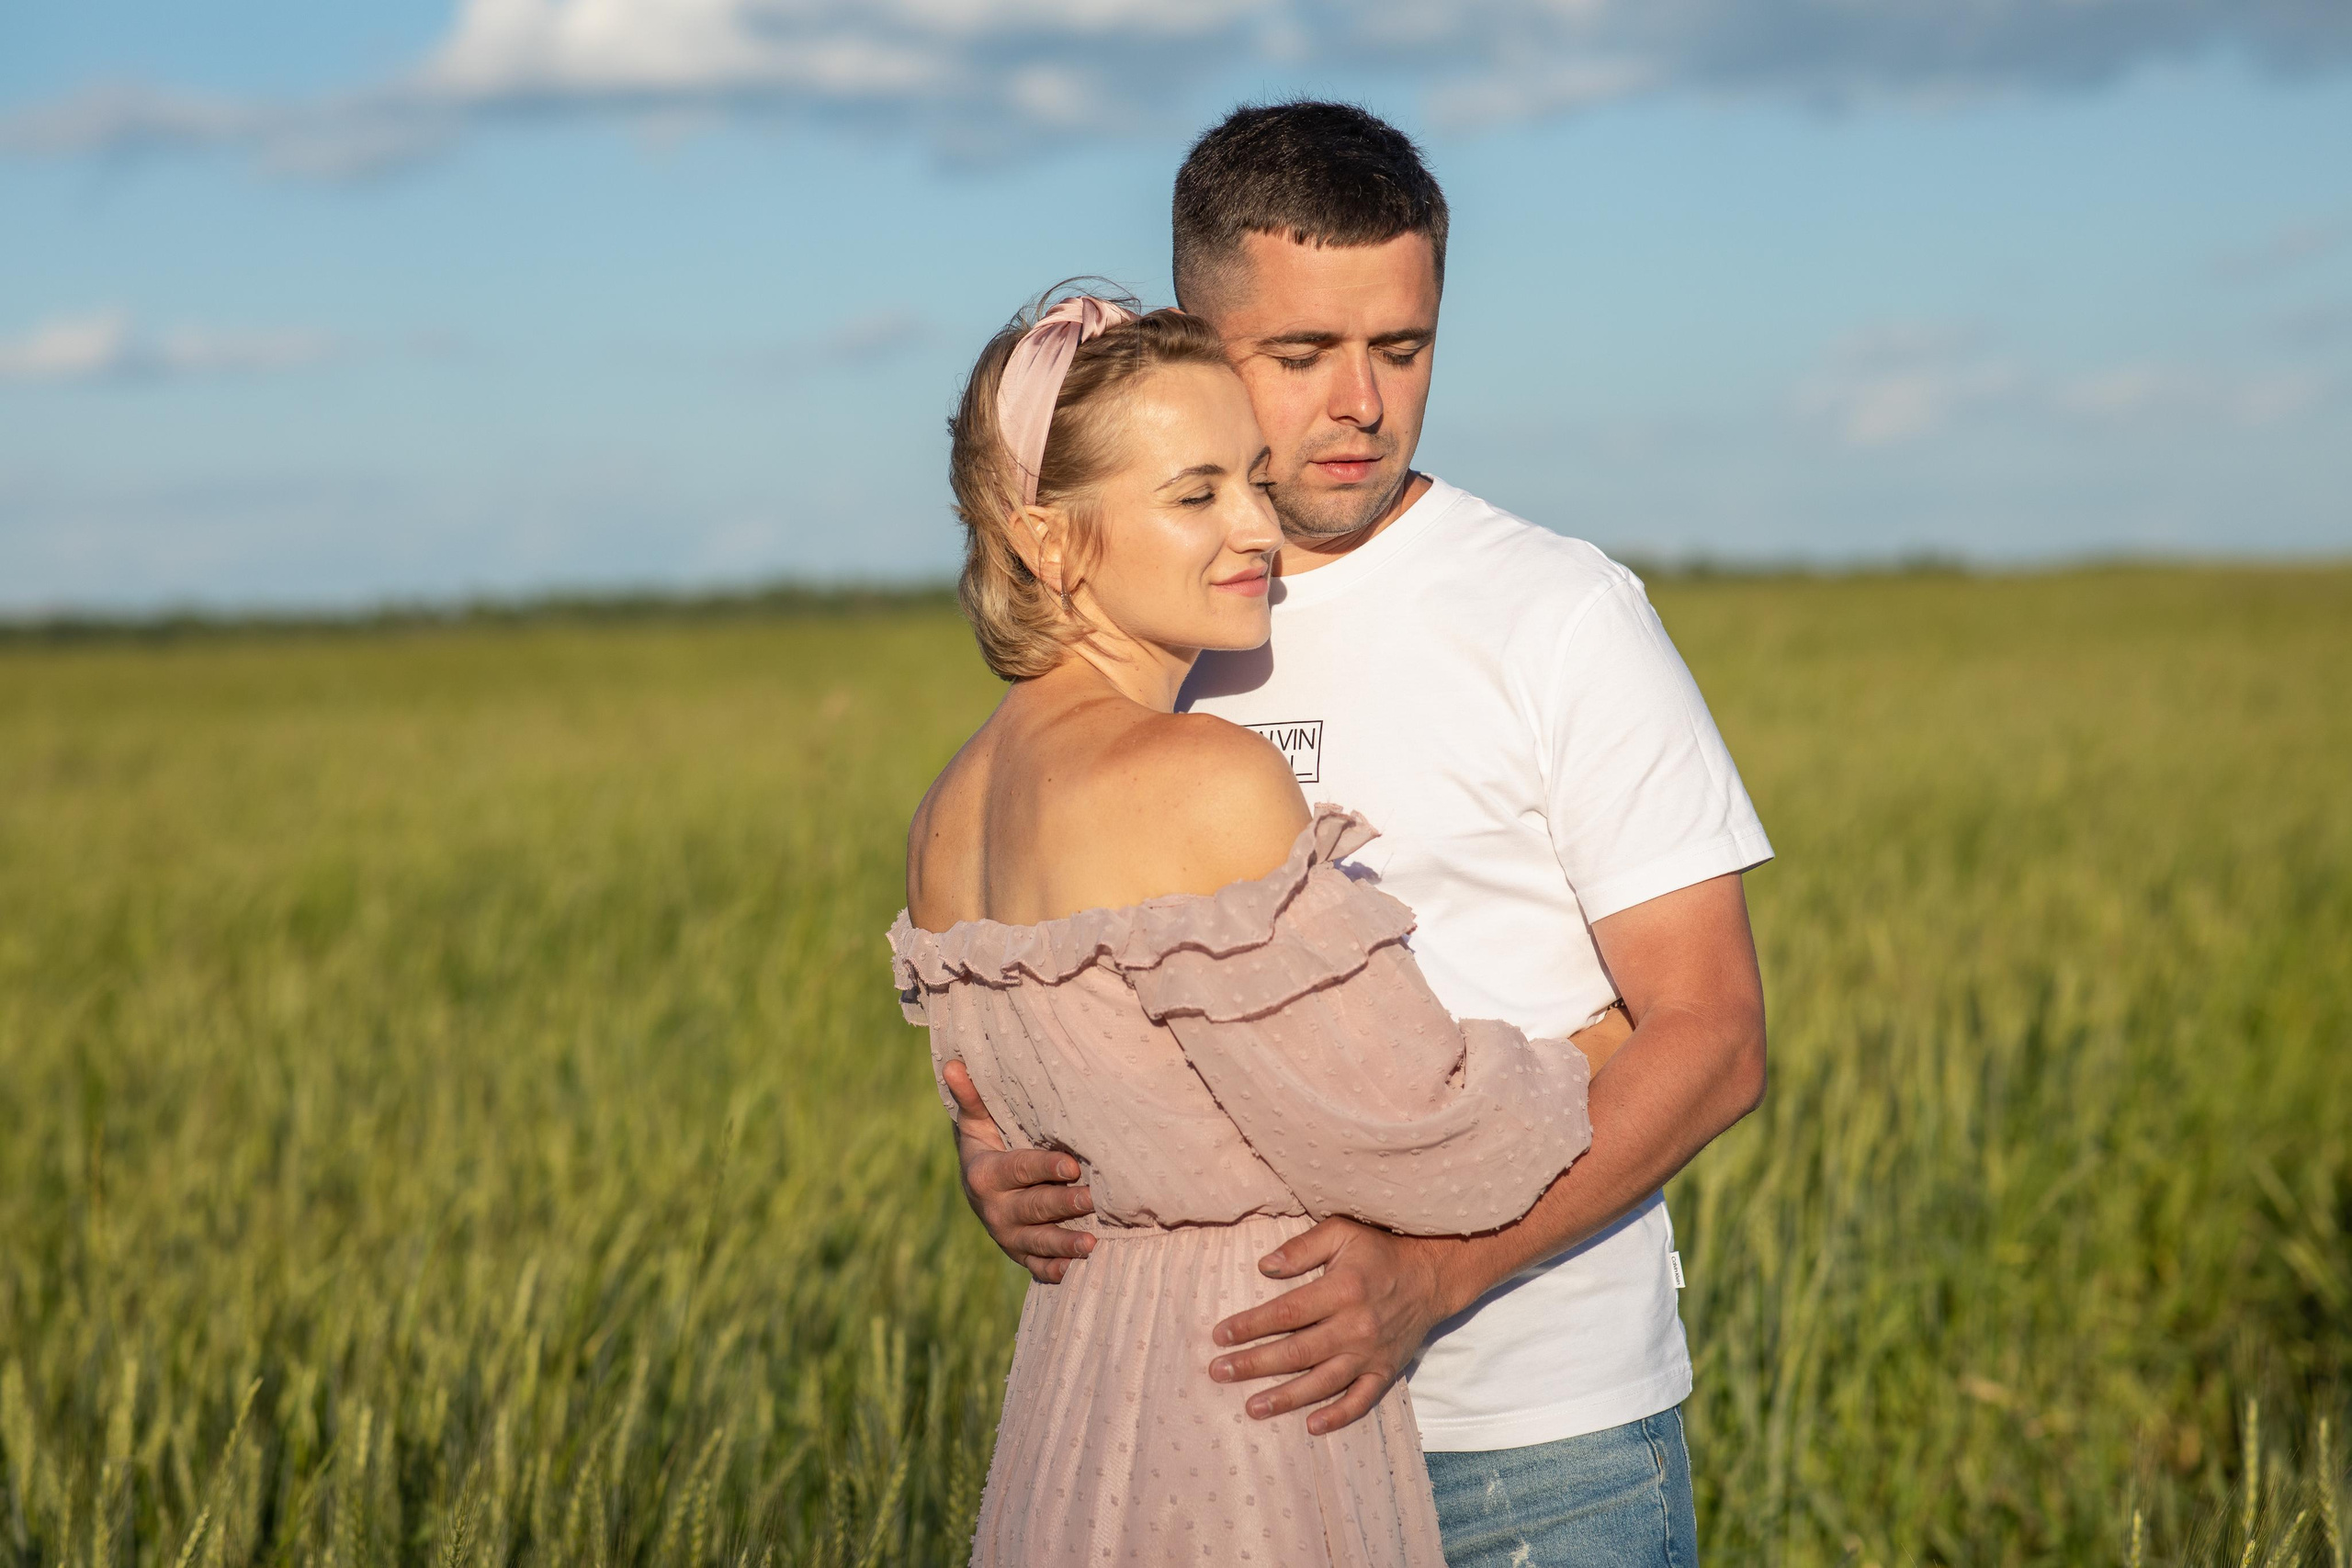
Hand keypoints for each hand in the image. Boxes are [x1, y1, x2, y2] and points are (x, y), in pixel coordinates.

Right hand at [942, 1059, 1095, 1282]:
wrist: (979, 1186)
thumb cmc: (987, 1142)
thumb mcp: (976, 1122)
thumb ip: (972, 1097)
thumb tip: (954, 1063)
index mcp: (984, 1174)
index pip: (1018, 1169)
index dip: (1044, 1166)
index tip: (1072, 1164)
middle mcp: (994, 1208)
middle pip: (1032, 1207)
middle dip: (1063, 1204)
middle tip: (1094, 1199)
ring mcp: (1006, 1235)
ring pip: (1037, 1241)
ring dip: (1063, 1244)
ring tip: (1092, 1244)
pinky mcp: (1018, 1253)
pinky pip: (1034, 1266)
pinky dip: (1051, 1271)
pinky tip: (1072, 1272)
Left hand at [1208, 1218, 1459, 1434]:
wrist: (1432, 1274)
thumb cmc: (1380, 1249)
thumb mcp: (1342, 1232)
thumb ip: (1302, 1248)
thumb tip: (1264, 1267)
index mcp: (1342, 1289)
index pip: (1286, 1312)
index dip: (1251, 1325)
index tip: (1220, 1336)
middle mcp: (1356, 1326)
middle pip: (1297, 1352)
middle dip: (1254, 1364)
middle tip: (1219, 1372)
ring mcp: (1372, 1353)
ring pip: (1323, 1382)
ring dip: (1285, 1398)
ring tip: (1252, 1407)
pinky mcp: (1386, 1371)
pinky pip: (1361, 1400)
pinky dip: (1338, 1416)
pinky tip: (1311, 1426)